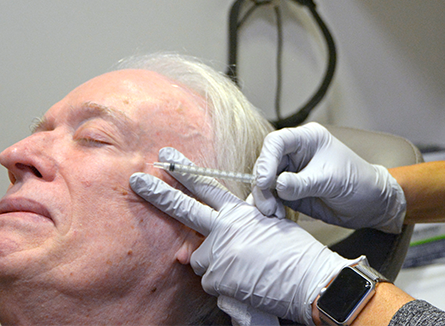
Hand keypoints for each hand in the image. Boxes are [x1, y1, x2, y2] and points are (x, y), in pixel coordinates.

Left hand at [130, 147, 350, 324]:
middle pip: (185, 208)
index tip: (168, 158)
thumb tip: (217, 235)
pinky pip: (211, 284)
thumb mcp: (268, 227)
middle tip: (136, 180)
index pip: (207, 185)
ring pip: (200, 259)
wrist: (307, 278)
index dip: (185, 171)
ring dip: (215, 267)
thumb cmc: (294, 253)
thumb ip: (239, 226)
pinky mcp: (218, 277)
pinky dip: (225, 287)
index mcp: (240, 211)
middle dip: (158, 193)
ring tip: (244, 271)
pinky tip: (246, 284)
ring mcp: (219, 252)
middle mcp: (225, 228)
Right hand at [252, 123, 405, 233]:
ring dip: (265, 198)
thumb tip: (276, 185)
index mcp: (307, 139)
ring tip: (273, 213)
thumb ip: (301, 183)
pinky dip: (270, 206)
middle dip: (263, 185)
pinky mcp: (291, 191)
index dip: (266, 160)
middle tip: (267, 206)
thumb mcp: (330, 181)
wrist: (370, 204)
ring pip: (266, 182)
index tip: (264, 182)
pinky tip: (275, 215)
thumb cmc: (357, 182)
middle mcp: (296, 153)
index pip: (277, 142)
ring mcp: (292, 172)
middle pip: (266, 163)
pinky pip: (273, 196)